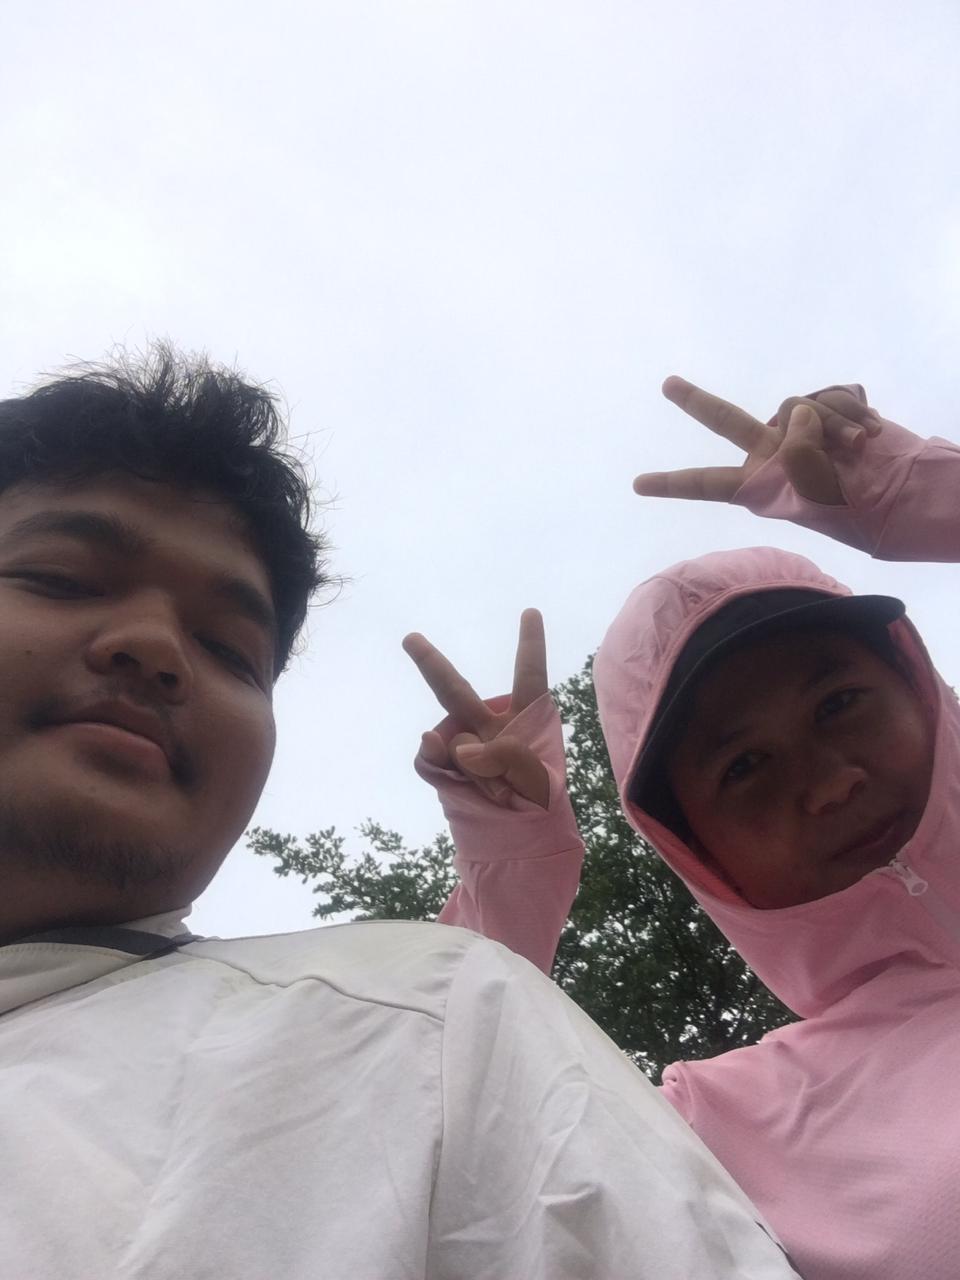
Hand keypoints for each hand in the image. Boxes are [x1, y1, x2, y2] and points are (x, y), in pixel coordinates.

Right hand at [402, 609, 549, 808]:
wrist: (517, 832)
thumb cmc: (536, 798)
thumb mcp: (538, 781)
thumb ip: (504, 756)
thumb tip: (438, 738)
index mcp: (524, 719)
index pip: (529, 676)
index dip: (530, 646)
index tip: (530, 612)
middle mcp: (489, 726)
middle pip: (455, 691)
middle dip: (431, 665)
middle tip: (409, 638)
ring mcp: (464, 748)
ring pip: (447, 742)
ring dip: (470, 765)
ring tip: (496, 788)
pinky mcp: (444, 770)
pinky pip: (430, 762)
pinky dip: (440, 768)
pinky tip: (458, 779)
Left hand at [634, 377, 883, 504]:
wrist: (904, 495)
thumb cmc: (855, 507)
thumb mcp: (813, 490)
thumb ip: (795, 448)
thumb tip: (800, 412)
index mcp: (760, 486)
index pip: (707, 481)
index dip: (673, 483)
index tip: (637, 485)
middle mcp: (774, 456)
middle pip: (726, 421)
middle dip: (697, 402)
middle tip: (667, 384)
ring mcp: (802, 433)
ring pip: (797, 407)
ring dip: (831, 424)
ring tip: (857, 447)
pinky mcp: (830, 414)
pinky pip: (829, 397)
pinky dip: (852, 412)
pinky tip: (871, 433)